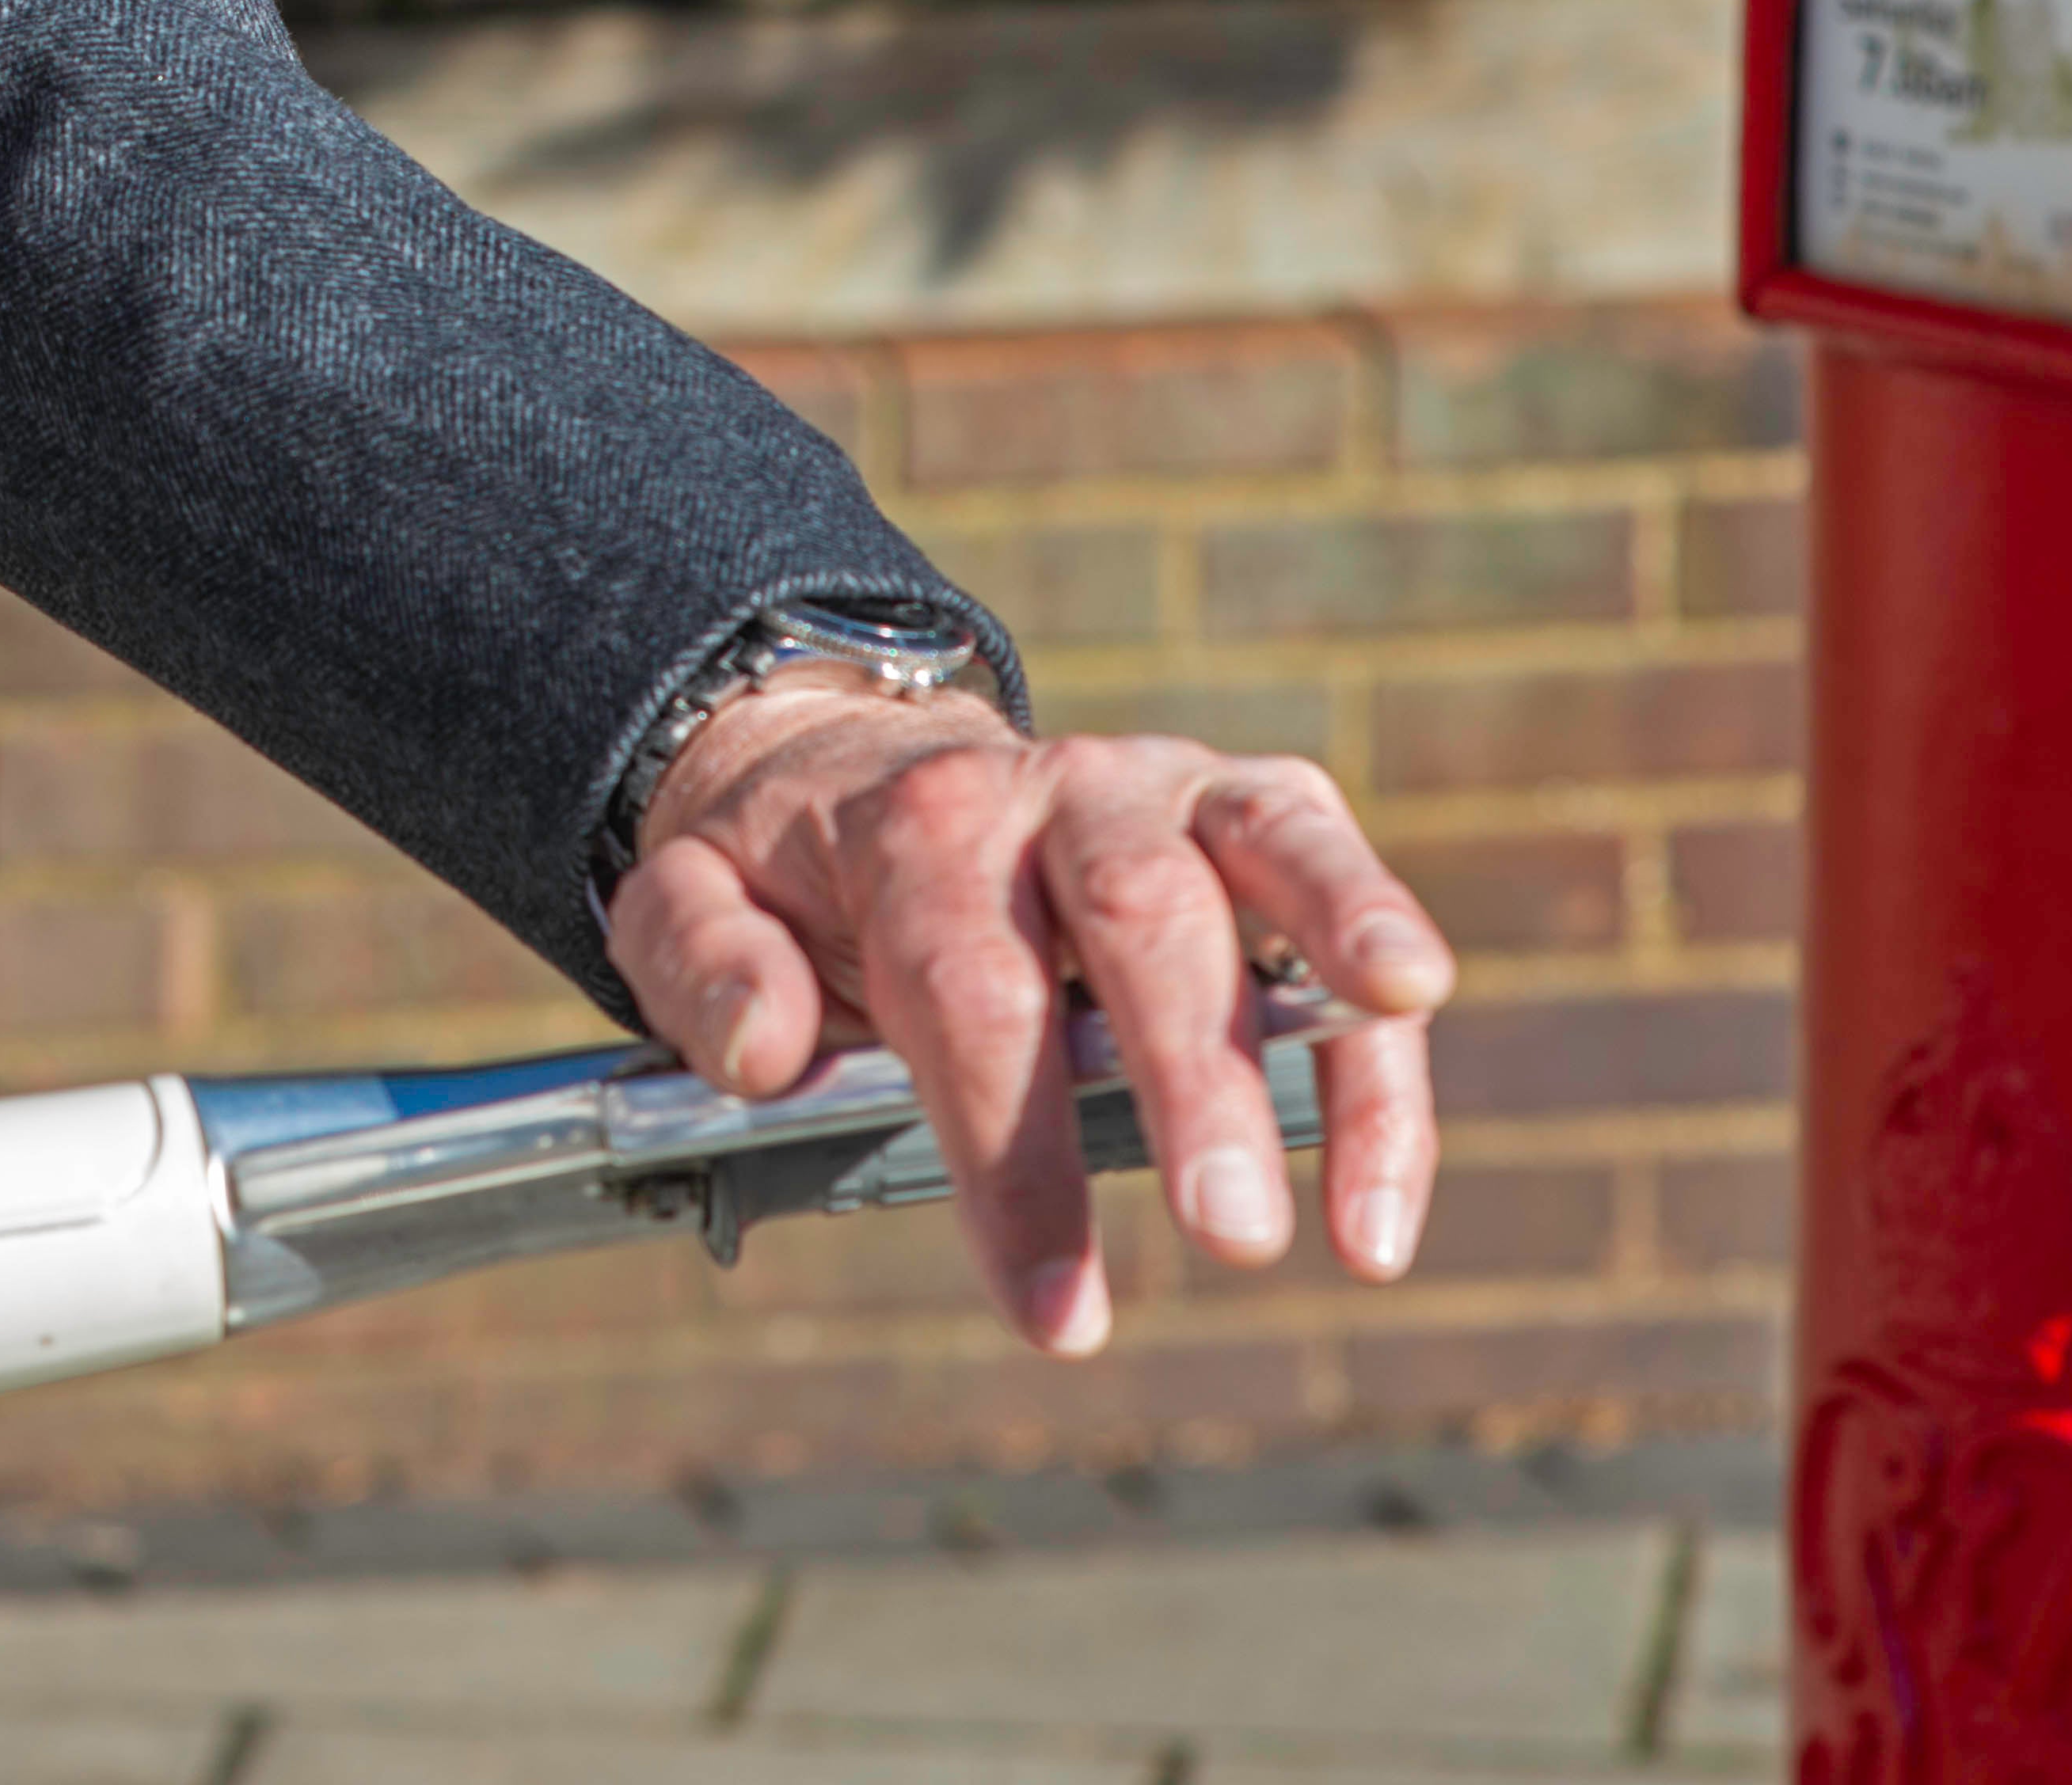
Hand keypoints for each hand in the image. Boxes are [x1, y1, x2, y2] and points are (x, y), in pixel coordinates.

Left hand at [604, 685, 1451, 1355]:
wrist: (852, 760)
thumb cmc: (788, 879)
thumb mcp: (689, 902)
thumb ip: (700, 967)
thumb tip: (764, 1052)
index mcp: (920, 825)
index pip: (969, 988)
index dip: (1014, 1153)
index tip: (1054, 1311)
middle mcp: (1058, 789)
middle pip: (1138, 920)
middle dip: (1190, 1085)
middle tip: (1228, 1237)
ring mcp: (1170, 789)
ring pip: (1272, 866)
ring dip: (1329, 1021)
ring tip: (1364, 1173)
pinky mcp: (1260, 809)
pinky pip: (1345, 909)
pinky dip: (1380, 1053)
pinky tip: (1382, 1202)